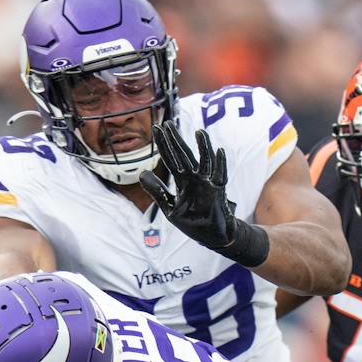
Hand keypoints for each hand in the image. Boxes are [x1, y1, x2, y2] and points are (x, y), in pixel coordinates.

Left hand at [139, 124, 269, 265]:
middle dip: (176, 140)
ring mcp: (207, 183)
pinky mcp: (218, 191)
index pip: (171, 159)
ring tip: (199, 132)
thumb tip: (141, 173)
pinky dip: (220, 164)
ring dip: (203, 147)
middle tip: (168, 124)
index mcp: (182, 181)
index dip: (163, 145)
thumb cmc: (192, 222)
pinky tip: (219, 152)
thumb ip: (157, 191)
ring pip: (205, 161)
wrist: (211, 237)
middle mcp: (194, 178)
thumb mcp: (169, 208)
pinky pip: (220, 176)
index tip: (156, 129)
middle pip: (185, 155)